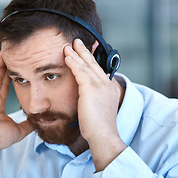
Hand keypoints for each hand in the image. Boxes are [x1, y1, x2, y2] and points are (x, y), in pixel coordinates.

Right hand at [0, 55, 34, 149]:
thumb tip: (36, 122)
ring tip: (9, 54)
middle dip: (5, 68)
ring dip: (1, 65)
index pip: (3, 89)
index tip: (16, 70)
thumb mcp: (17, 131)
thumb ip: (26, 125)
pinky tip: (1, 59)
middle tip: (13, 57)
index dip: (9, 79)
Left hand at [64, 39, 125, 170]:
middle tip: (77, 41)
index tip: (88, 50)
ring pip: (86, 65)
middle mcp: (106, 84)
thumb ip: (95, 99)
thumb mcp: (99, 109)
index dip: (92, 59)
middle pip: (93, 63)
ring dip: (76, 54)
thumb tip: (87, 99)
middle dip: (84, 51)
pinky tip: (67, 56)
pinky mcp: (90, 88)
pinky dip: (73, 62)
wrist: (103, 135)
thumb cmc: (99, 127)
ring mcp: (100, 85)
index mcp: (110, 88)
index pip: (99, 70)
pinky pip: (80, 71)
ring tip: (68, 46)